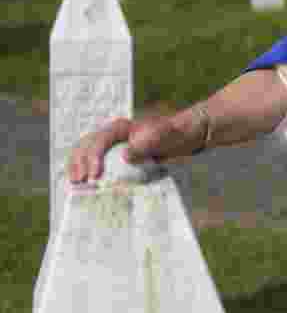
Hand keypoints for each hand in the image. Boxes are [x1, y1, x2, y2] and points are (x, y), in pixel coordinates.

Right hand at [67, 110, 202, 184]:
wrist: (186, 136)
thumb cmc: (175, 134)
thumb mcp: (165, 137)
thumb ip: (147, 144)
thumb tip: (125, 156)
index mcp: (120, 127)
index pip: (99, 141)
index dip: (93, 158)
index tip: (95, 176)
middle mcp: (112, 135)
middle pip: (85, 145)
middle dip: (79, 163)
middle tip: (79, 182)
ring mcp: (112, 146)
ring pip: (86, 153)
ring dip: (77, 167)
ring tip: (75, 184)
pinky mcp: (116, 157)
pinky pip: (96, 163)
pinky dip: (88, 171)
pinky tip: (84, 185)